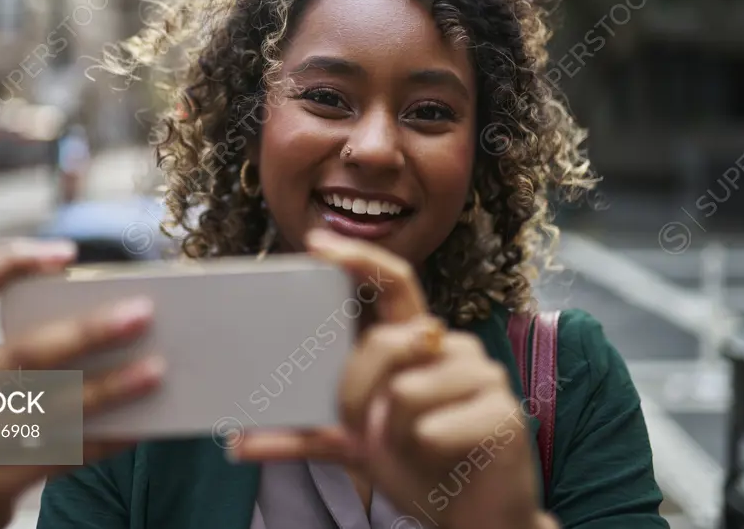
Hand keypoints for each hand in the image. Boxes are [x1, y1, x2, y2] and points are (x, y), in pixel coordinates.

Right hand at [0, 240, 164, 528]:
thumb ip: (19, 348)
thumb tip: (111, 318)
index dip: (9, 262)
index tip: (68, 253)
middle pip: (23, 353)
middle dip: (88, 332)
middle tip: (144, 314)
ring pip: (49, 409)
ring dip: (110, 388)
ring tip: (157, 370)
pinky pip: (59, 457)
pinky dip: (105, 439)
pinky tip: (142, 426)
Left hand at [235, 230, 540, 528]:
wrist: (478, 521)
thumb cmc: (419, 470)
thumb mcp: (356, 448)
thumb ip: (311, 435)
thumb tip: (240, 443)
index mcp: (419, 343)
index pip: (394, 282)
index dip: (359, 258)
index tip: (316, 243)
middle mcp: (451, 347)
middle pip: (385, 343)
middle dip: (356, 394)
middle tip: (363, 430)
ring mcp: (483, 375)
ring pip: (404, 393)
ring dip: (394, 436)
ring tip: (418, 450)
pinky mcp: (503, 412)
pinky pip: (430, 429)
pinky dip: (422, 454)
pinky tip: (444, 459)